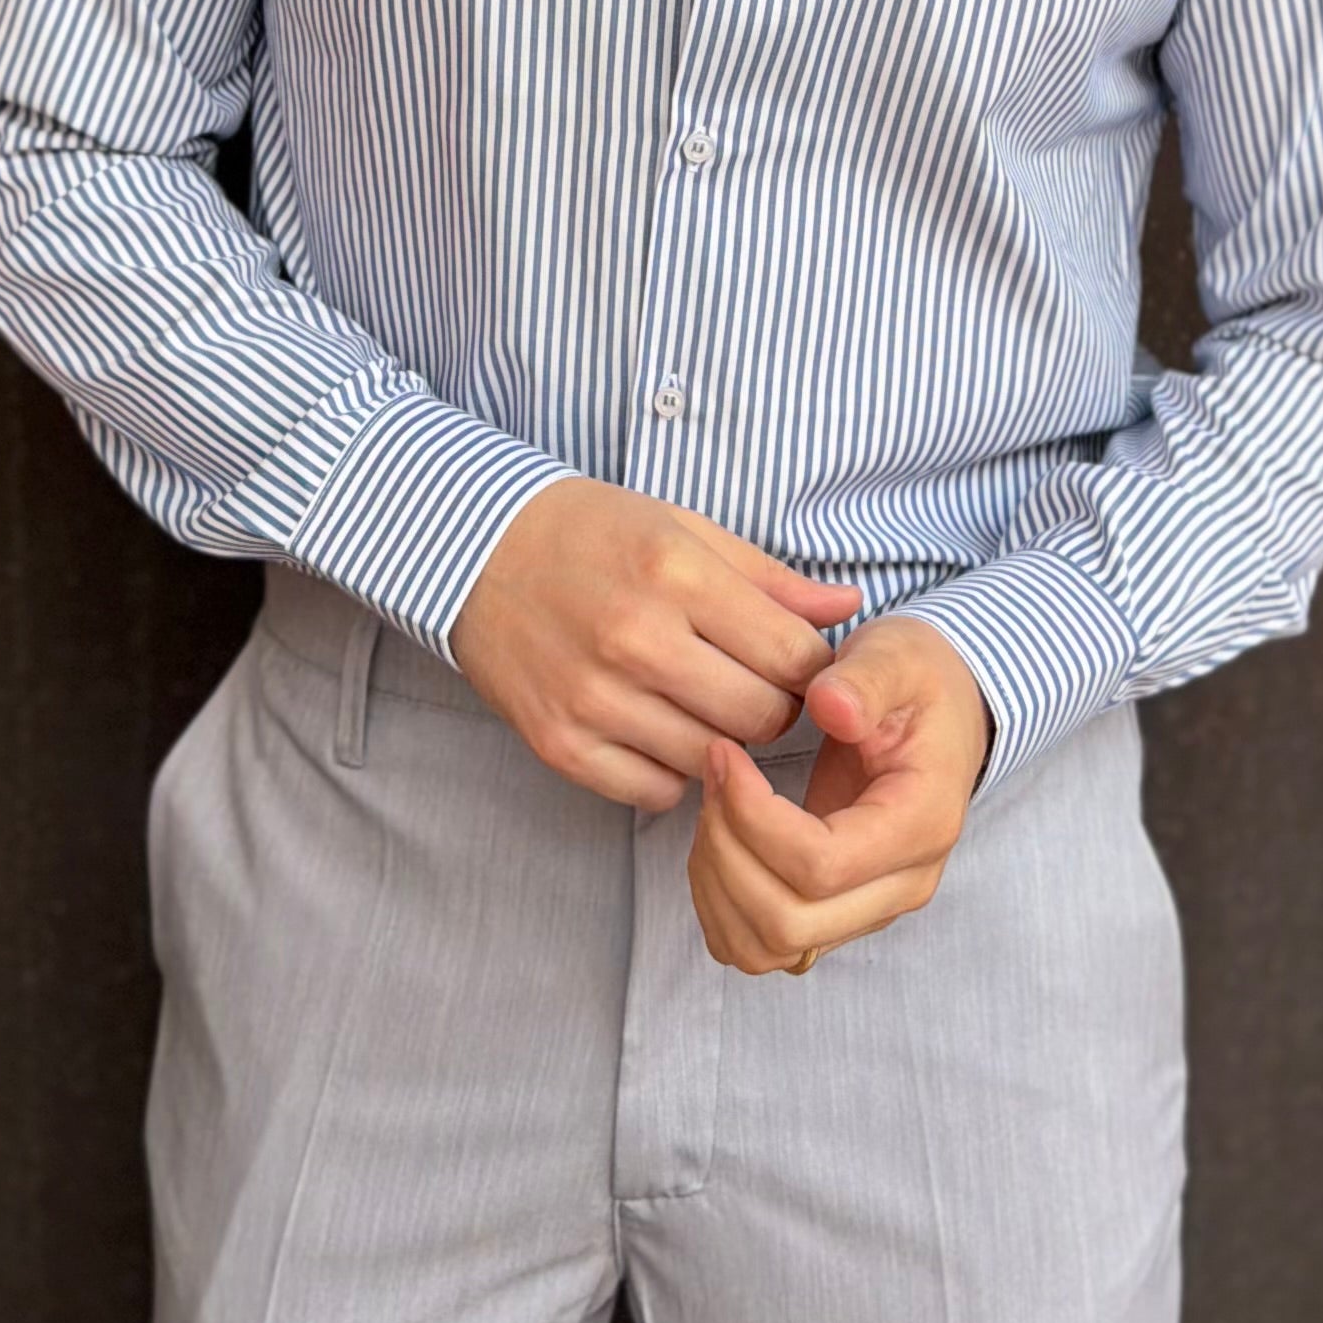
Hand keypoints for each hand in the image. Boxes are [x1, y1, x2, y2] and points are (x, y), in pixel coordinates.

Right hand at [452, 477, 863, 808]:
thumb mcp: (684, 529)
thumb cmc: (592, 533)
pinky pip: (652, 793)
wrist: (476, 550)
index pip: (792, 656)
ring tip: (703, 704)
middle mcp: (635, 639)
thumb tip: (847, 608)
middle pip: (759, 717)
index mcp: (675, 574)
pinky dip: (669, 772)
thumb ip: (769, 578)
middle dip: (774, 709)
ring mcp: (593, 698)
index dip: (811, 668)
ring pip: (711, 760)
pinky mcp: (559, 744)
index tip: (797, 664)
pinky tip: (658, 730)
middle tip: (755, 687)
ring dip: (722, 742)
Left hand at [687, 617, 993, 976]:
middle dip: (725, 853)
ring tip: (712, 808)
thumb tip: (830, 707)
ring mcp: (870, 910)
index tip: (724, 753)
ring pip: (770, 947)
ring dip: (718, 886)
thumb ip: (865, 680)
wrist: (942, 713)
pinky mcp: (838, 916)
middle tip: (713, 779)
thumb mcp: (897, 658)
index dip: (753, 818)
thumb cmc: (916, 682)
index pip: (821, 865)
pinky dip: (721, 907)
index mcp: (921, 825)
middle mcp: (902, 886)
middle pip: (789, 922)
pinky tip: (718, 841)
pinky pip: (764, 946)